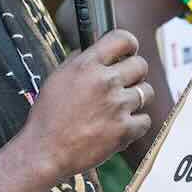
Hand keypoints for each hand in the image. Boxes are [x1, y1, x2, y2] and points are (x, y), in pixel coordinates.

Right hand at [22, 29, 151, 177]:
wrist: (45, 152)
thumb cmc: (48, 116)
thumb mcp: (58, 78)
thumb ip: (80, 60)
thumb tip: (98, 48)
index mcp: (87, 65)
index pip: (122, 39)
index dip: (129, 44)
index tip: (129, 51)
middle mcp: (105, 81)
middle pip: (141, 65)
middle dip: (135, 73)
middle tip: (125, 84)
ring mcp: (117, 106)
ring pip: (147, 92)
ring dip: (136, 99)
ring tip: (119, 108)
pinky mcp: (124, 130)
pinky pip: (145, 120)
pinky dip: (136, 124)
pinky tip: (120, 126)